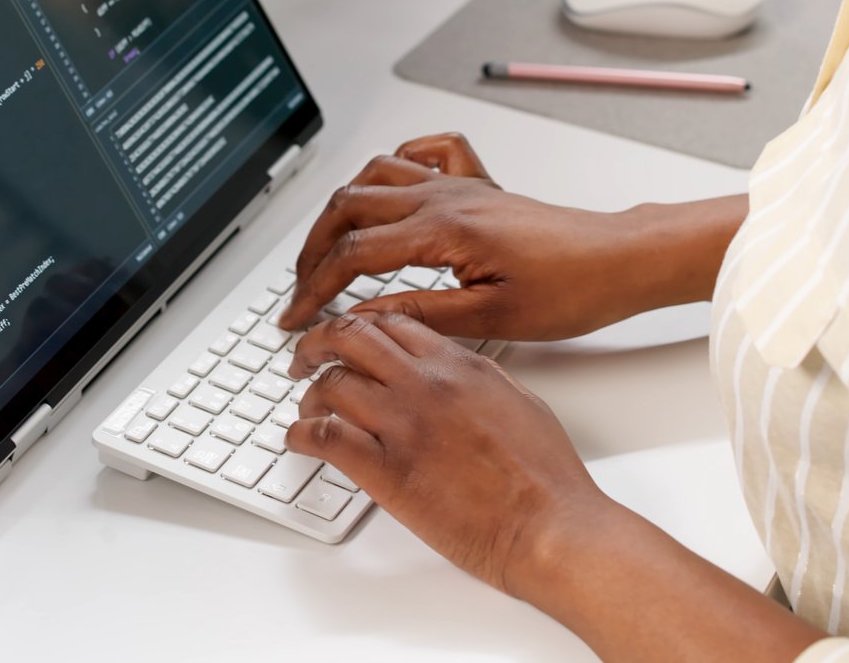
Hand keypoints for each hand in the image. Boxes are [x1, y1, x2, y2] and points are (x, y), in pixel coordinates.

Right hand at [278, 133, 672, 342]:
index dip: (314, 289)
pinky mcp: (475, 185)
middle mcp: (444, 196)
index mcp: (442, 230)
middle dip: (313, 249)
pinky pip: (422, 152)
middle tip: (300, 288)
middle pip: (348, 208)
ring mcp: (458, 184)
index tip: (295, 319)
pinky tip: (388, 185)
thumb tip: (360, 316)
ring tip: (326, 245)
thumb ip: (418, 312)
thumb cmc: (571, 289)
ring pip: (374, 176)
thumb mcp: (491, 319)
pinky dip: (395, 162)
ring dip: (341, 208)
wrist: (618, 259)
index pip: (353, 255)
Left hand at [286, 310, 602, 593]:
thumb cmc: (545, 478)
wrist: (550, 527)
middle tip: (306, 357)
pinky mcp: (386, 471)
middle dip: (319, 343)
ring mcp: (403, 425)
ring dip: (310, 395)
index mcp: (459, 364)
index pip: (390, 322)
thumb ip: (478, 380)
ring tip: (307, 408)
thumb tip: (454, 376)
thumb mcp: (519, 402)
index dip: (358, 326)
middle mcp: (426, 384)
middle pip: (350, 338)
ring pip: (331, 384)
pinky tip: (299, 441)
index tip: (346, 336)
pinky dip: (301, 436)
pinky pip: (324, 438)